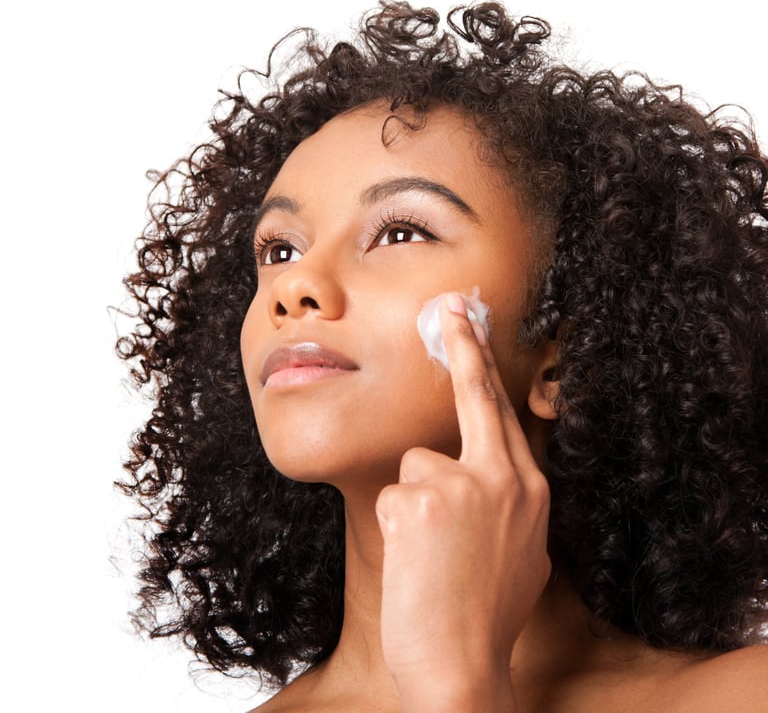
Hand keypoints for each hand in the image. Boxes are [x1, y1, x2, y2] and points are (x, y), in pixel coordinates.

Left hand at [375, 293, 551, 710]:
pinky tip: (415, 561)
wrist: (461, 666)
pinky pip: (394, 495)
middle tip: (450, 310)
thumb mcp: (521, 550)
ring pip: (418, 464)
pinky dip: (397, 526)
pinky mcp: (418, 500)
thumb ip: (506, 501)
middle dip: (465, 350)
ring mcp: (461, 485)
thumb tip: (486, 474)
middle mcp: (503, 478)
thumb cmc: (485, 611)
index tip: (475, 329)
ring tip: (432, 554)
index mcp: (531, 490)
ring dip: (416, 503)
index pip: (506, 415)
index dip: (488, 369)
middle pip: (476, 400)